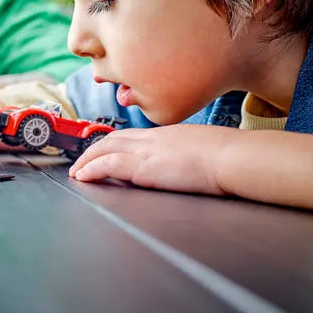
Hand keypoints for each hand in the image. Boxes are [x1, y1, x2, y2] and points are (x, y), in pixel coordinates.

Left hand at [68, 124, 236, 195]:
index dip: (113, 142)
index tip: (102, 150)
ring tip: (76, 172)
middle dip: (94, 150)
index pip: (132, 135)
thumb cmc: (232, 157)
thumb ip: (191, 155)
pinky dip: (91, 169)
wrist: (236, 157)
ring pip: (105, 150)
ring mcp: (147, 151)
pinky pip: (108, 165)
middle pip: (113, 139)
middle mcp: (153, 138)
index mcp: (168, 134)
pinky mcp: (144, 167)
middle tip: (81, 162)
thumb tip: (193, 165)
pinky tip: (82, 177)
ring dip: (86, 161)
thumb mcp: (207, 150)